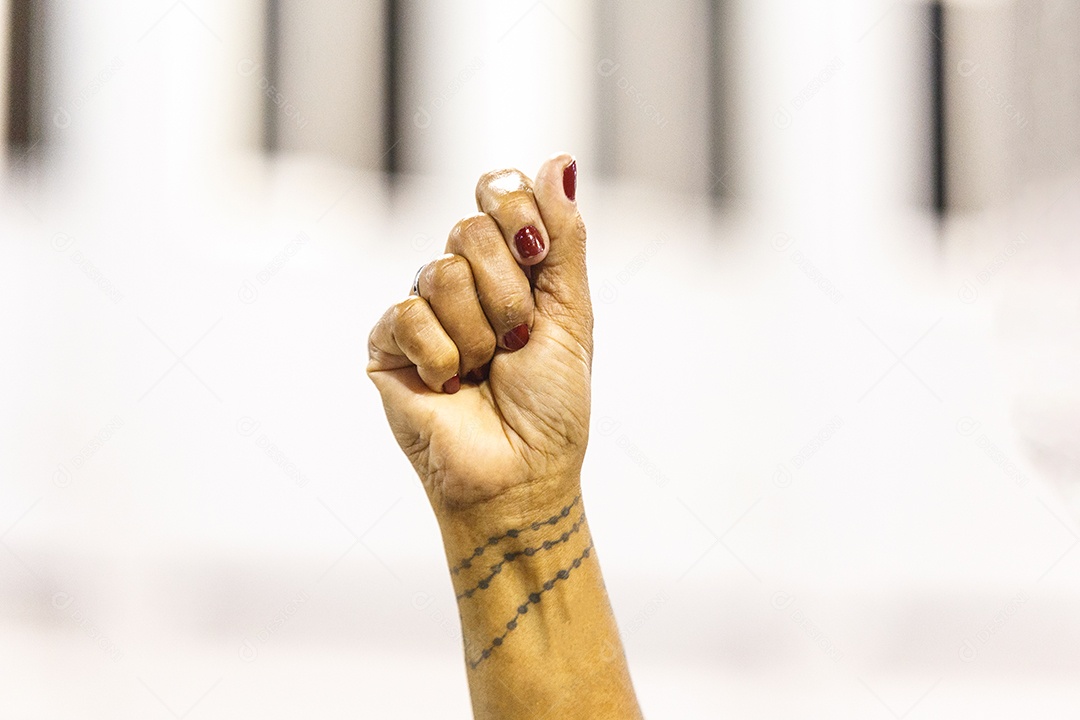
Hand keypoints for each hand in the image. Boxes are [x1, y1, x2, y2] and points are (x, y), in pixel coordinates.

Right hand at [367, 154, 589, 511]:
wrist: (521, 473)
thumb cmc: (552, 404)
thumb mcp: (571, 314)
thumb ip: (563, 239)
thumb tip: (562, 160)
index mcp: (509, 266)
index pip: (497, 192)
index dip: (515, 208)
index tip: (536, 251)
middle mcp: (463, 279)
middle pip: (470, 228)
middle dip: (508, 293)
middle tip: (517, 342)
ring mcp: (423, 310)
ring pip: (440, 272)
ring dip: (479, 332)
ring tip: (486, 370)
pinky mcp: (388, 344)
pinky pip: (407, 314)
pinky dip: (442, 358)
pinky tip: (449, 388)